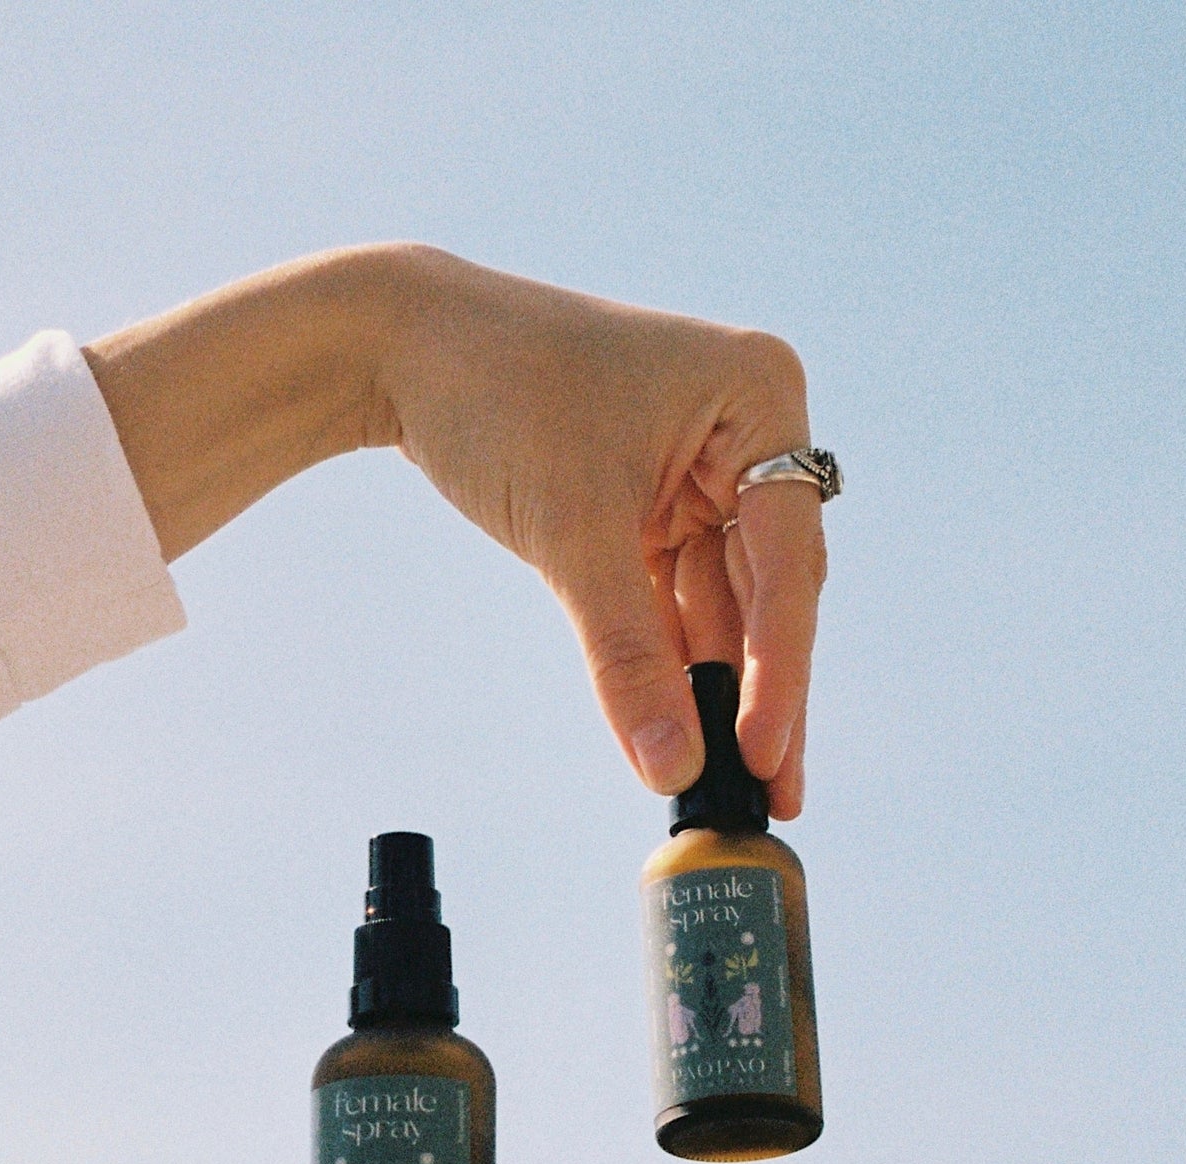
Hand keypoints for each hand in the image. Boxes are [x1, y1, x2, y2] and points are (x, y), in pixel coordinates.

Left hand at [379, 249, 825, 816]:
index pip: (785, 559)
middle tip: (771, 797)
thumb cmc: (495, 393)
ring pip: (722, 607)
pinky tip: (680, 734)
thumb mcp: (571, 530)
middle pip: (767, 591)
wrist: (400, 344)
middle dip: (760, 693)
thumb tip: (670, 766)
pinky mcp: (653, 505)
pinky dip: (670, 662)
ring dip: (716, 691)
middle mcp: (746, 431)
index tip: (764, 756)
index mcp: (758, 396)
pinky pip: (675, 599)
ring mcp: (703, 471)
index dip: (777, 668)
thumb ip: (627, 654)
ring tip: (727, 784)